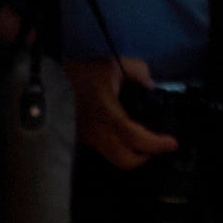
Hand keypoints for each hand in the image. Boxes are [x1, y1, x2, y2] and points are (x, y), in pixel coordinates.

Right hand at [78, 55, 181, 169]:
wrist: (50, 81)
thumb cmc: (83, 73)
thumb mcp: (113, 64)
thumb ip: (138, 71)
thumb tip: (151, 84)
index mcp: (107, 112)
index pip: (133, 136)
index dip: (155, 144)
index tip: (172, 143)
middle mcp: (97, 131)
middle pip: (125, 159)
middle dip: (145, 156)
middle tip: (159, 145)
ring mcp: (89, 139)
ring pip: (114, 159)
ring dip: (133, 155)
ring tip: (147, 142)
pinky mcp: (84, 140)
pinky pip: (106, 152)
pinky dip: (121, 150)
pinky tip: (128, 137)